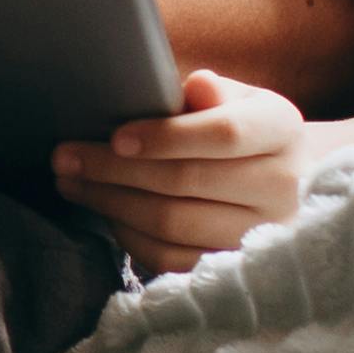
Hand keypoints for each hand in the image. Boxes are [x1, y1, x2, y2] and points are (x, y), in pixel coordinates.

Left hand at [54, 68, 315, 276]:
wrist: (288, 186)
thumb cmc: (247, 132)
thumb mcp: (240, 100)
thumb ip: (214, 92)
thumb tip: (197, 85)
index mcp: (282, 130)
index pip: (224, 134)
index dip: (166, 136)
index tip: (116, 136)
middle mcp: (281, 186)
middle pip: (187, 181)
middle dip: (115, 170)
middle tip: (64, 159)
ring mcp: (261, 234)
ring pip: (174, 223)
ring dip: (112, 203)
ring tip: (72, 184)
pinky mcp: (235, 266)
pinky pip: (172, 258)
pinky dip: (130, 236)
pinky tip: (105, 213)